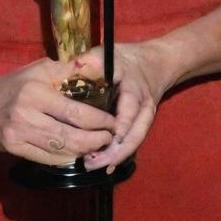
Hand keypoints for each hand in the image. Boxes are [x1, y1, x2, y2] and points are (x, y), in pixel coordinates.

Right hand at [0, 56, 117, 165]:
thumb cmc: (11, 83)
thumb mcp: (37, 69)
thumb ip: (64, 71)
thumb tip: (94, 71)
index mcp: (36, 91)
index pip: (74, 111)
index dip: (98, 120)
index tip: (112, 121)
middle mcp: (27, 114)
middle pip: (70, 135)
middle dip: (95, 139)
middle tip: (110, 137)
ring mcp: (19, 134)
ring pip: (60, 150)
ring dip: (83, 151)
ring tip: (98, 146)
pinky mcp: (14, 150)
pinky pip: (47, 159)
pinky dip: (66, 158)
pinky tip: (77, 154)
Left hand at [72, 40, 175, 173]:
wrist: (155, 63)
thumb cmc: (125, 59)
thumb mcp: (107, 54)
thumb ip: (88, 62)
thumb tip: (66, 73)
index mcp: (133, 88)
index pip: (129, 108)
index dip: (120, 125)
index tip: (108, 140)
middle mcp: (143, 105)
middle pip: (134, 131)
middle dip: (116, 150)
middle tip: (92, 161)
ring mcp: (146, 117)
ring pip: (136, 140)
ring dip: (117, 156)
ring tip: (97, 166)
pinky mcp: (143, 124)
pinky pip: (134, 141)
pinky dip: (121, 154)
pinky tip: (107, 166)